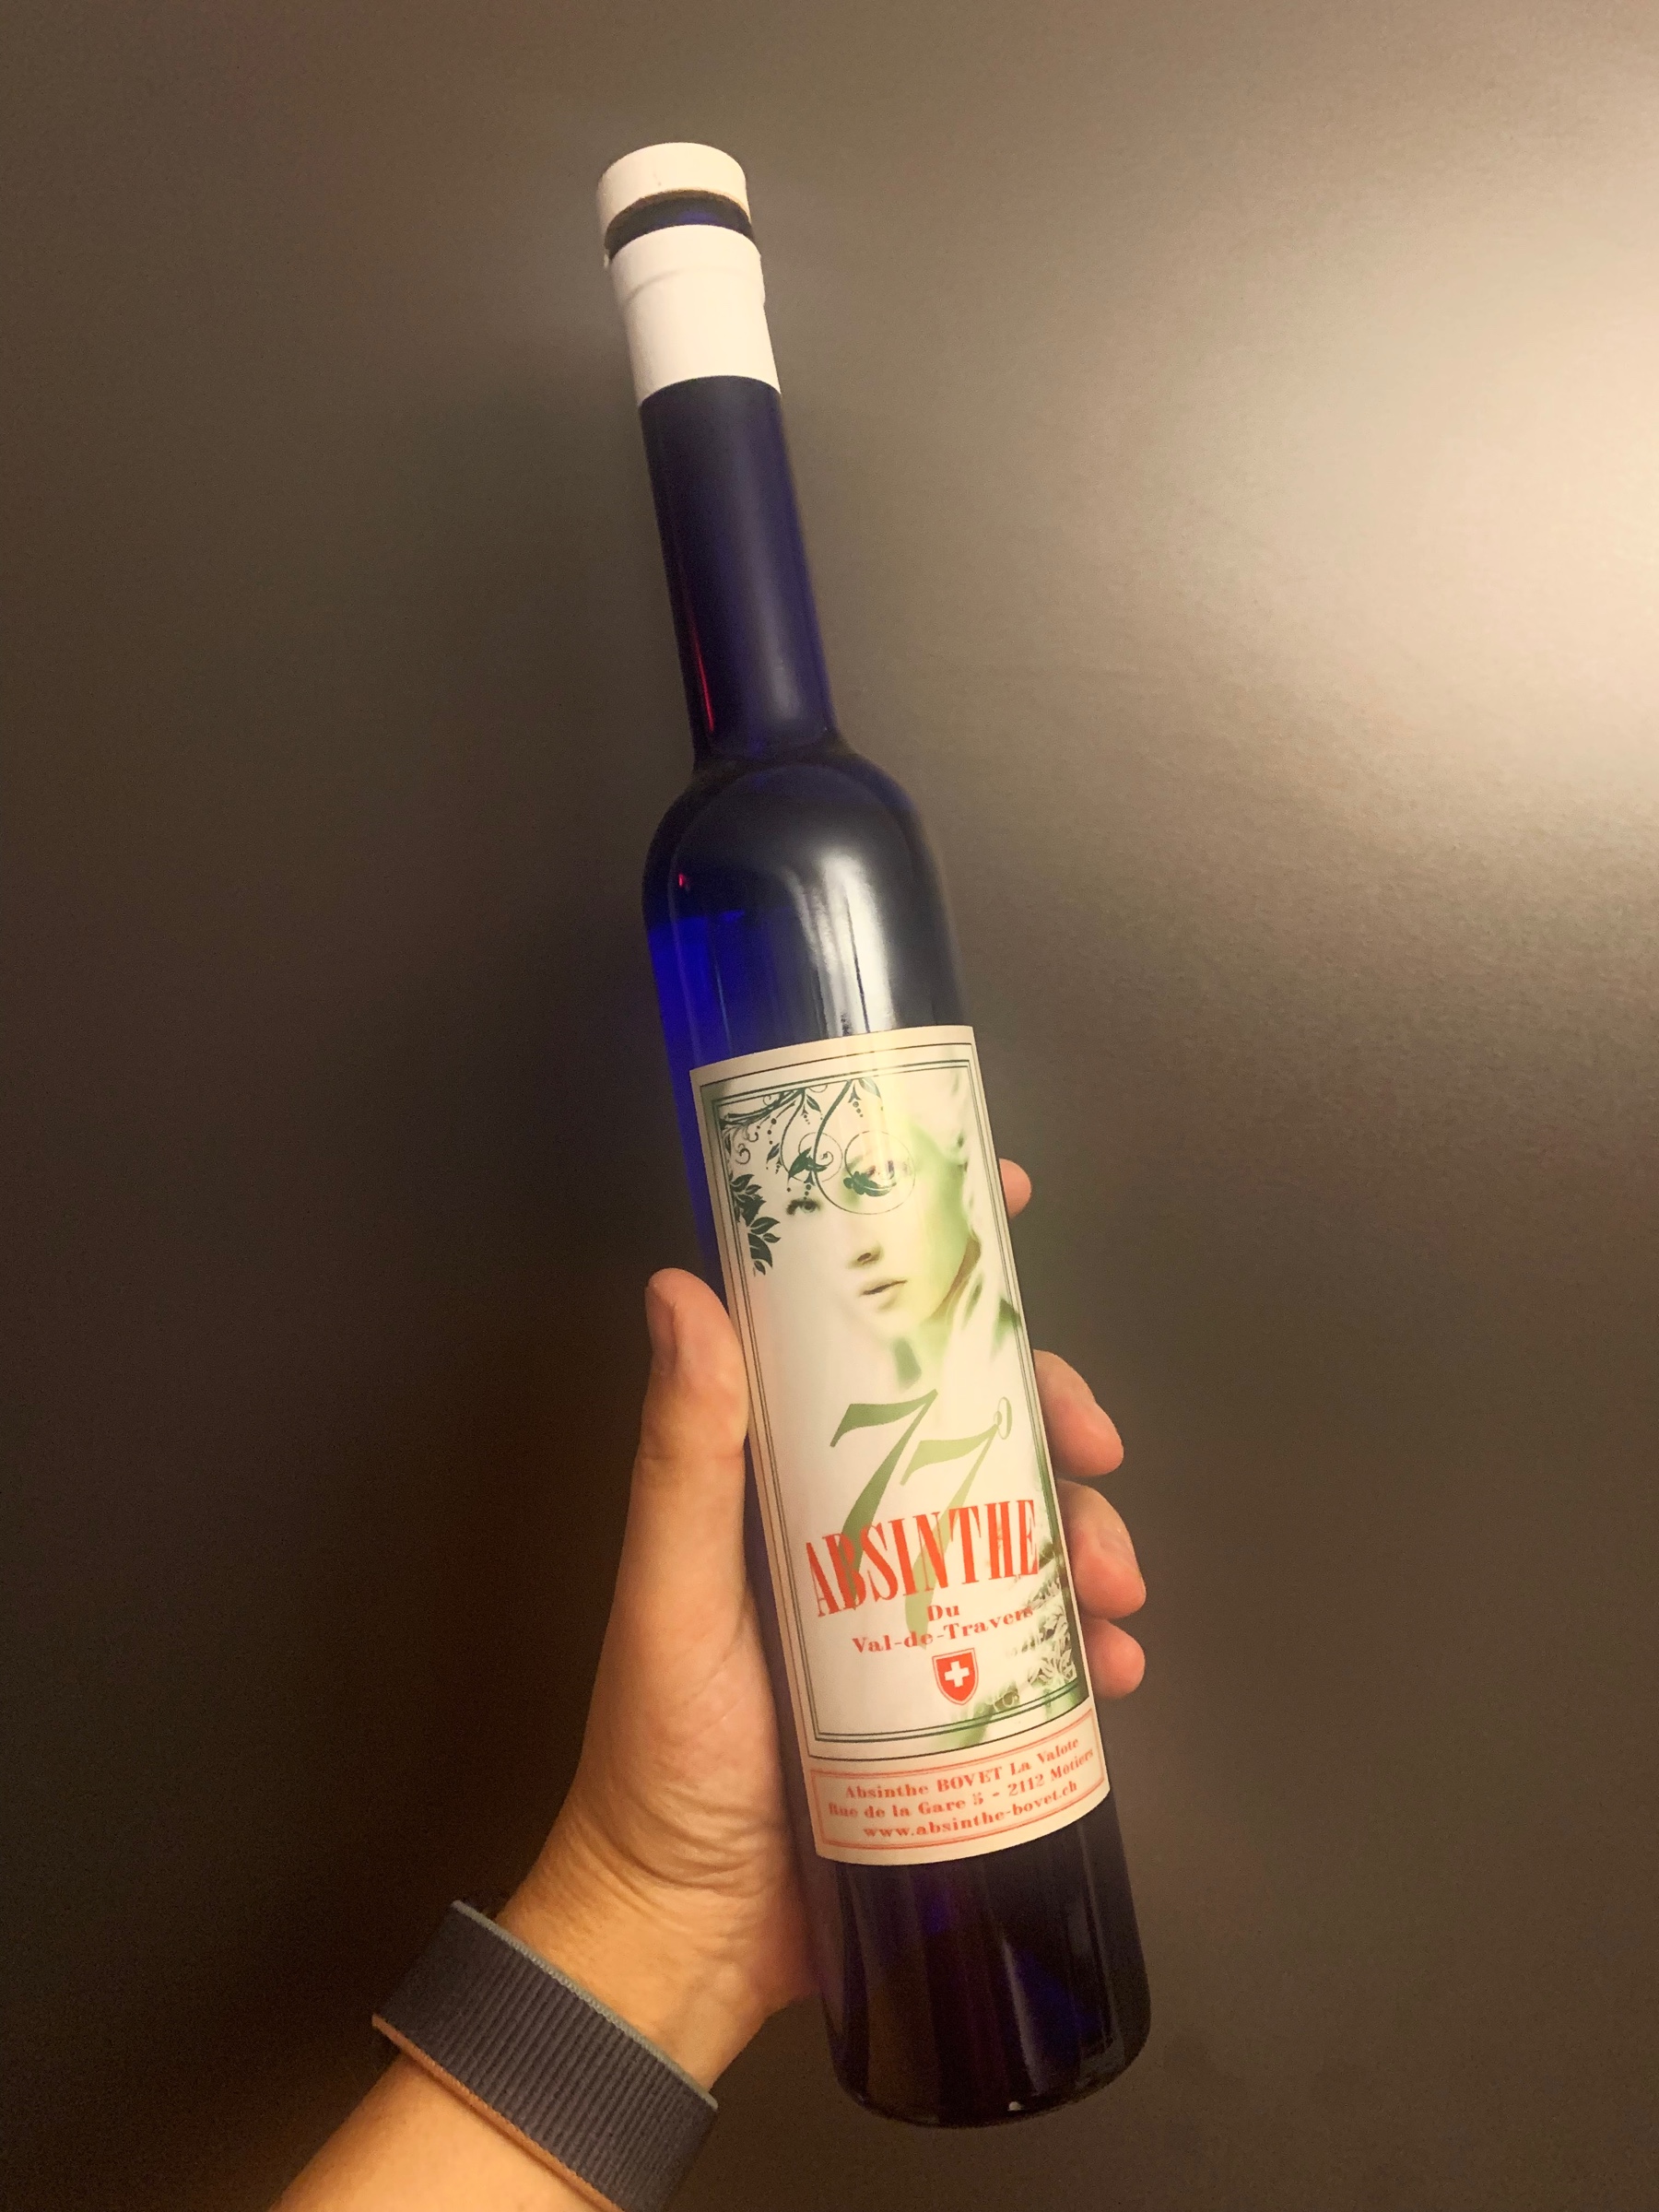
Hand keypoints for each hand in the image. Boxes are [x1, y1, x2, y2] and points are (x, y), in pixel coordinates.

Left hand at [501, 1159, 1145, 2087]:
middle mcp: (852, 1524)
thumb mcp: (674, 1594)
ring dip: (1093, 1537)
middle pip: (974, 1423)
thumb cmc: (662, 1756)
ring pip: (1027, 1525)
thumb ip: (684, 1453)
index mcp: (784, 1477)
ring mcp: (908, 1608)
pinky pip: (1041, 1640)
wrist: (690, 1937)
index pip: (861, 1339)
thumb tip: (679, 1284)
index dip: (936, 1267)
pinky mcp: (951, 1694)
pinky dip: (1091, 1643)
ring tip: (1115, 1596)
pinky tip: (1116, 1671)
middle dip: (1053, 1419)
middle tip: (1101, 1451)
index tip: (1009, 1209)